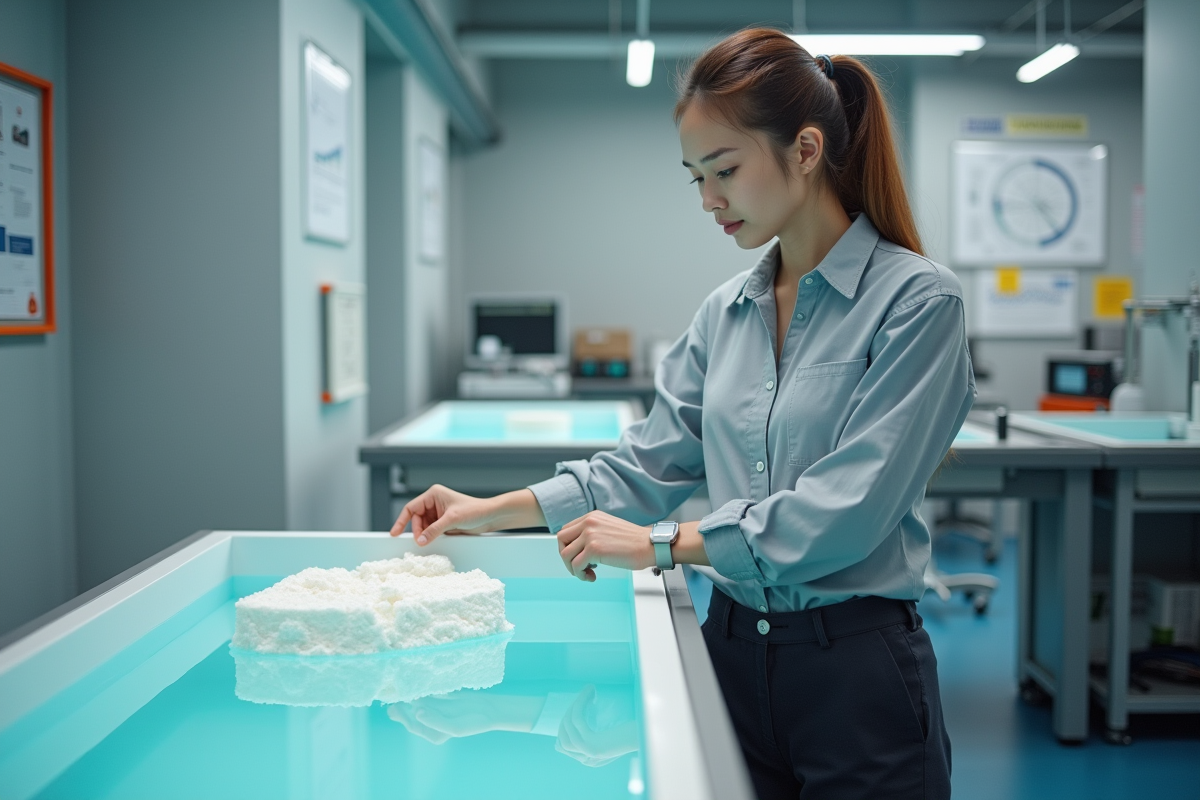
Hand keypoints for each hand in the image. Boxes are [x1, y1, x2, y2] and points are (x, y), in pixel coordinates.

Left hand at [386, 694, 542, 740]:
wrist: (488, 709)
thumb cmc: (472, 722)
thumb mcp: (454, 727)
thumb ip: (435, 721)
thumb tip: (416, 712)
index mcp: (432, 733)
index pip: (413, 724)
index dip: (403, 716)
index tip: (397, 706)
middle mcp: (431, 721)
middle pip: (411, 712)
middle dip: (402, 705)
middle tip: (392, 696)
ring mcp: (435, 708)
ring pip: (418, 700)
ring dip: (410, 694)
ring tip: (399, 685)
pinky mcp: (441, 697)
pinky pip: (428, 692)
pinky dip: (421, 688)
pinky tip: (414, 680)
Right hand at [390, 486, 544, 544]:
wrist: (490, 516)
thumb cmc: (474, 511)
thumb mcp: (452, 520)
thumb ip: (434, 530)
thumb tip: (420, 541)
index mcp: (433, 494)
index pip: (411, 508)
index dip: (401, 521)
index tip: (395, 533)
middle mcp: (434, 502)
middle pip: (416, 519)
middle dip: (418, 531)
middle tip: (421, 542)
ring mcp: (438, 513)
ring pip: (423, 526)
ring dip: (424, 535)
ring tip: (429, 541)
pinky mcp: (444, 522)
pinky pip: (431, 531)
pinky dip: (430, 537)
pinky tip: (434, 541)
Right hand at [555, 686, 639, 767]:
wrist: (647, 734)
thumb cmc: (631, 730)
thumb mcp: (609, 735)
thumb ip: (594, 733)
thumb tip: (575, 716)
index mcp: (591, 760)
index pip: (564, 745)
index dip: (564, 725)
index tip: (573, 708)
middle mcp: (587, 760)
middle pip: (563, 738)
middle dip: (567, 714)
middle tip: (580, 698)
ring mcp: (589, 754)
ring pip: (568, 728)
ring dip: (573, 706)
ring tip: (585, 692)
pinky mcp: (593, 745)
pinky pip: (577, 721)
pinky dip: (579, 704)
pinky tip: (587, 695)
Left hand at [556, 511, 654, 581]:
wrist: (650, 545)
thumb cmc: (634, 542)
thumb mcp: (609, 528)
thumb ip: (593, 533)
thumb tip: (579, 549)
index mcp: (591, 517)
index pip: (566, 530)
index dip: (569, 546)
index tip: (578, 556)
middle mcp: (588, 522)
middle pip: (561, 540)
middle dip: (566, 556)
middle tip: (579, 566)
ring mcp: (590, 535)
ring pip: (565, 554)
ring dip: (573, 569)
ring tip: (587, 573)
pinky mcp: (594, 549)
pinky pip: (576, 566)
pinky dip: (581, 575)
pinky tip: (592, 577)